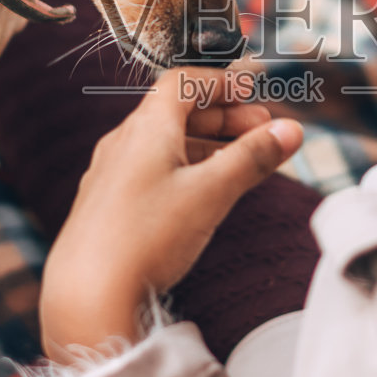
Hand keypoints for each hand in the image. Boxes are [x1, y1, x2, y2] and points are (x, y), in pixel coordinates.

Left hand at [40, 68, 303, 358]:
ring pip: (165, 145)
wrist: (87, 294)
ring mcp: (112, 174)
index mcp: (146, 128)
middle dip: (223, 118)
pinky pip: (151, 171)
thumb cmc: (145, 237)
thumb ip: (251, 158)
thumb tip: (289, 131)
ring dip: (206, 145)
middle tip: (261, 132)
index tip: (251, 92)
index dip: (221, 83)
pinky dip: (183, 169)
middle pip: (177, 113)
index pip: (184, 82)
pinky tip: (201, 192)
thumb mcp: (211, 193)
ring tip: (240, 161)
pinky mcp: (108, 205)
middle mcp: (124, 143)